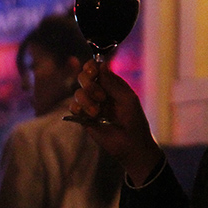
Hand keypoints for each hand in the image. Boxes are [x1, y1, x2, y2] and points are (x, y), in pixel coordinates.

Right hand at [70, 59, 162, 184]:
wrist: (130, 143)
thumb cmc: (134, 119)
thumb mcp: (127, 98)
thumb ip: (113, 83)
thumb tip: (101, 64)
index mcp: (112, 84)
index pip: (96, 68)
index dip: (91, 66)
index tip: (92, 71)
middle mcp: (100, 91)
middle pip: (83, 77)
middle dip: (89, 84)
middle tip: (101, 97)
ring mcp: (91, 104)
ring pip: (77, 92)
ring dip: (86, 100)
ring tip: (98, 112)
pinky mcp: (83, 117)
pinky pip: (73, 107)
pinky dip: (79, 109)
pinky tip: (91, 116)